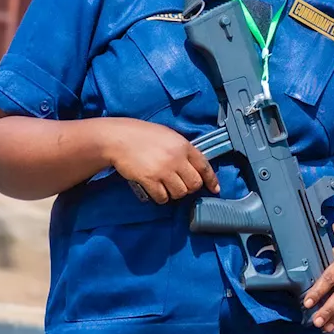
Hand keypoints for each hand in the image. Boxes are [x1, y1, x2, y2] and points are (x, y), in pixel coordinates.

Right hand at [100, 119, 219, 204]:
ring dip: (174, 193)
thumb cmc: (143, 135)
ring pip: (180, 193)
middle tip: (179, 184)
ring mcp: (163, 170)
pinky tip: (154, 189)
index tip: (214, 189)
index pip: (204, 166)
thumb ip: (182, 150)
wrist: (119, 138)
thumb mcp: (168, 136)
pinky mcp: (150, 180)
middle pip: (194, 184)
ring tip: (165, 186)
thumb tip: (193, 167)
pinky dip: (160, 197)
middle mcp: (176, 158)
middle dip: (188, 188)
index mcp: (183, 145)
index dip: (211, 180)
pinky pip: (163, 198)